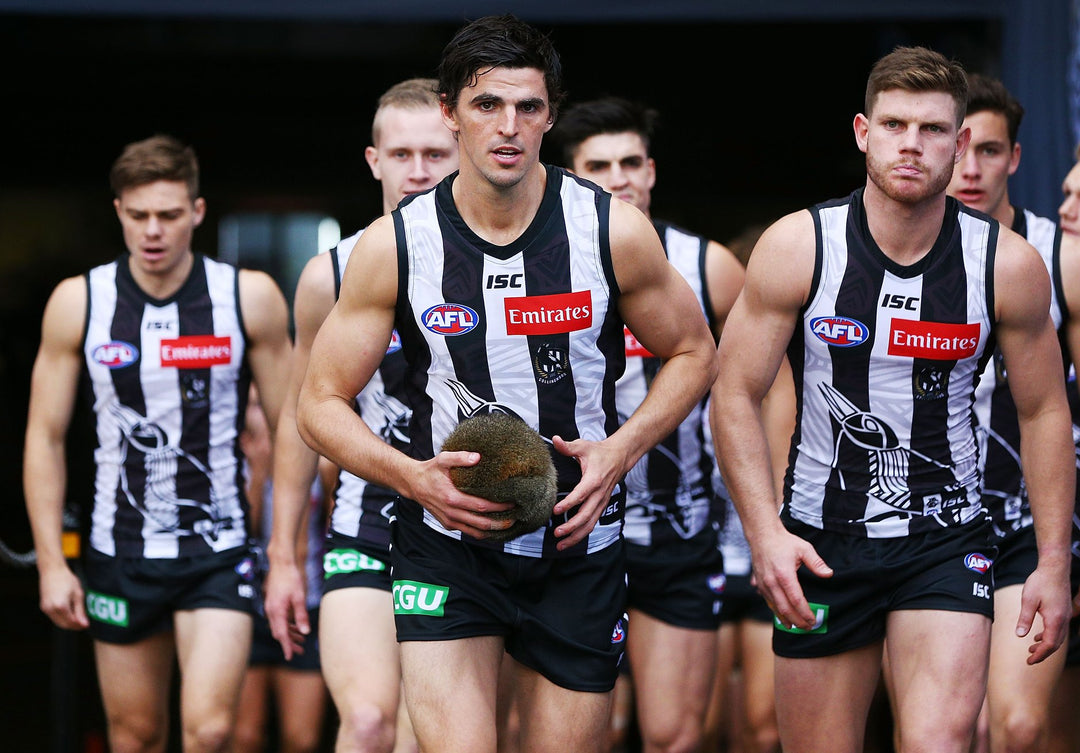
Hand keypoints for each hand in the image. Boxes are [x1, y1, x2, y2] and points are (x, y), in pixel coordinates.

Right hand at [38, 564, 87, 629]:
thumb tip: (84, 624)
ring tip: (78, 620)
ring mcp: (45, 608)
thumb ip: (80, 611)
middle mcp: (51, 609)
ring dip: (67, 623)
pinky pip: (53, 617)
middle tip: (83, 625)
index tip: (87, 625)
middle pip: (63, 625)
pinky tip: (69, 615)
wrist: (52, 570)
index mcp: (61, 606)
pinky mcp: (43, 606)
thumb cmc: (67, 579)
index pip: (71, 622)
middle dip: (74, 626)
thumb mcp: (78, 594)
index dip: (79, 625)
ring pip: (57, 622)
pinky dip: (61, 619)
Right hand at [264, 560, 308, 659]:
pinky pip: (278, 619)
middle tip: (301, 651)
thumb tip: (305, 632)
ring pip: (279, 626)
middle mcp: (271, 611)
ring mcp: (270, 607)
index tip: (290, 657)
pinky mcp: (272, 603)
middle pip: (279, 633)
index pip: (281, 634)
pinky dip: (286, 625)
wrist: (281, 563)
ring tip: (301, 641)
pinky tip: (295, 627)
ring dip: (289, 634)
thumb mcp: (300, 597)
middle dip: (289, 643)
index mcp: (277, 611)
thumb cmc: (291, 578)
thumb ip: (301, 615)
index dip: (286, 646)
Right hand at [410, 451, 514, 539]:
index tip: (512, 502)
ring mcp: (450, 521)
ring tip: (509, 524)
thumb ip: (460, 457)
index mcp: (451, 498)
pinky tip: (493, 526)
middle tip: (517, 518)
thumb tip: (478, 457)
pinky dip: (482, 531)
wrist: (413, 484)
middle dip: (501, 523)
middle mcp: (451, 513)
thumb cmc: (431, 470)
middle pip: (481, 523)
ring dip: (493, 531)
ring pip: (476, 532)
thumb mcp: (443, 459)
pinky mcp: (449, 525)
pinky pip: (468, 532)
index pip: (481, 506)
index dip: (498, 507)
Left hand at [550, 435, 626, 550]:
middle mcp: (600, 494)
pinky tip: (570, 540)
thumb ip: (568, 446)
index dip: (569, 504)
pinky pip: (592, 523)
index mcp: (594, 479)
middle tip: (556, 532)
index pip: (581, 494)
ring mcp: (602, 502)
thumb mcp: (583, 446)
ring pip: (590, 524)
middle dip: (571, 526)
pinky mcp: (601, 506)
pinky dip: (582, 533)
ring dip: (576, 536)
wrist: (620, 457)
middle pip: (586, 515)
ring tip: (561, 544)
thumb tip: (554, 440)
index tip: (555, 510)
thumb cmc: (600, 452)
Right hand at [749, 526, 832, 630]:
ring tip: (796, 627)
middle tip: (808, 627)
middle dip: (797, 620)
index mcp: (784, 574)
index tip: (813, 620)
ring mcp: (764, 584)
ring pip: (774, 607)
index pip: (796, 600)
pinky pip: (768, 602)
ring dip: (786, 619)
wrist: (762, 535)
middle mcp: (772, 581)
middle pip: (785, 608)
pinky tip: (783, 617)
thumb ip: (817, 563)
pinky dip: (776, 611)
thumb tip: (829, 574)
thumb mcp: (804, 548)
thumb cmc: (783, 542)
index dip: (805, 613)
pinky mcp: (759, 584)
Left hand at [1016, 564, 1070, 663]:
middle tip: (1030, 659)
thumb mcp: (1028, 600)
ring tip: (1031, 649)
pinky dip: (1048, 636)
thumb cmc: (1040, 582)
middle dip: (1043, 653)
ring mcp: (1066, 616)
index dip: (1040, 655)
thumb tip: (1019, 635)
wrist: (1054, 569)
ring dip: (1046, 645)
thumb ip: (1025, 619)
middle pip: (1055, 644)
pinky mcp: (1064, 611)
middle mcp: (1063, 620)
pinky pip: (1058, 629)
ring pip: (1058, 637)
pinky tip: (1037, 636)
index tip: (1029, 661)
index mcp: (1055, 619)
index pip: (1049, 644)